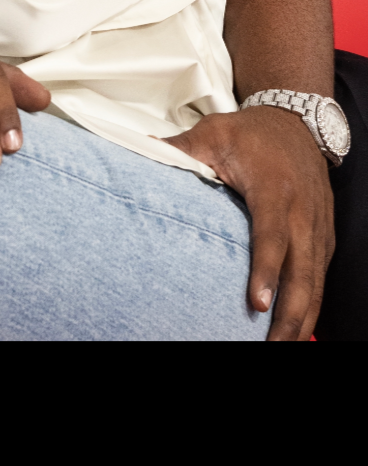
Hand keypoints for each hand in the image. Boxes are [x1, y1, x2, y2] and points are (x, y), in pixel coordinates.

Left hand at [164, 106, 334, 340]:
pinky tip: (296, 325)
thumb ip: (180, 150)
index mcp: (274, 189)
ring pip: (316, 279)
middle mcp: (302, 211)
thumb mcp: (214, 133)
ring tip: (283, 345)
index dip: (266, 270)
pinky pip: (321, 274)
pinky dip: (311, 302)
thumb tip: (142, 155)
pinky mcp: (324, 234)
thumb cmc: (251, 132)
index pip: (272, 235)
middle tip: (271, 344)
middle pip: (302, 270)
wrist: (296, 119)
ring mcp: (317, 225)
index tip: (257, 303)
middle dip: (289, 312)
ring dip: (302, 315)